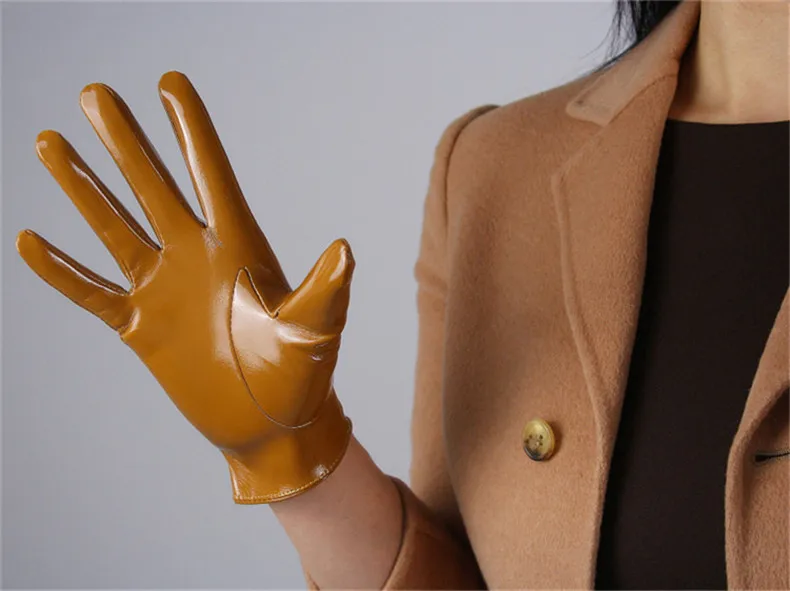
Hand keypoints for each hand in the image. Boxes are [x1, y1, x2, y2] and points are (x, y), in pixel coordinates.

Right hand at [16, 71, 354, 503]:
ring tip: (51, 143)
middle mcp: (197, 257)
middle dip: (125, 142)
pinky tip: (31, 241)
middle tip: (94, 93)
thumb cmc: (303, 378)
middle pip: (153, 187)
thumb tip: (344, 249)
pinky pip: (94, 292)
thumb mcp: (315, 331)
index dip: (190, 129)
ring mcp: (166, 290)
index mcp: (240, 247)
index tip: (169, 82)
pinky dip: (63, 272)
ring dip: (83, 190)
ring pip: (115, 228)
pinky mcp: (143, 328)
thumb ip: (325, 290)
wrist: (272, 427)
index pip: (211, 174)